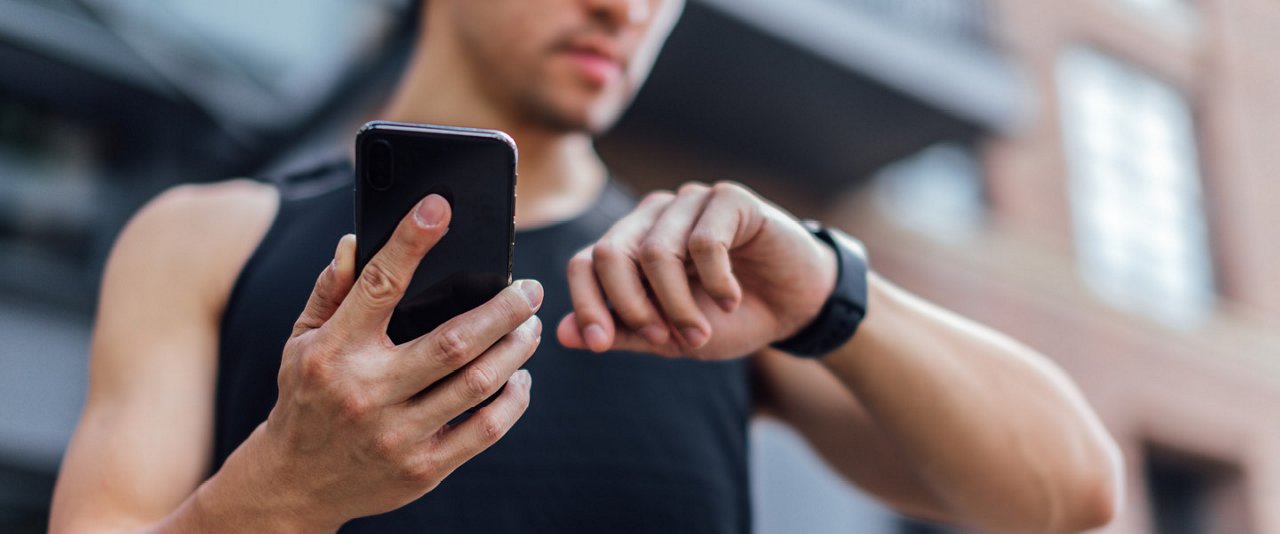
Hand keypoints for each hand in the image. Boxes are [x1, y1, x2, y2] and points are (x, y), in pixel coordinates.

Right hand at [242, 195, 541, 528]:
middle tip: (531, 289)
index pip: (379, 285)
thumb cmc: (306, 398)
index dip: (410, 242)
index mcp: (334, 352)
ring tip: (529, 327)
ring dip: (515, 349)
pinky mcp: (423, 469)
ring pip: (477, 383)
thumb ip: (331, 291)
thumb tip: (356, 241)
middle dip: (503, 309)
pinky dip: (513, 400)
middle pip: (454, 341)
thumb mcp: (301, 342)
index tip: (439, 207)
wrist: (294, 484)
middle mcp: (366, 392)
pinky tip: (519, 378)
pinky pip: (485, 430)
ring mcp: (397, 435)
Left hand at [557, 181, 835, 359]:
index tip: (600, 344)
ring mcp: (689, 202)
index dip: (586, 304)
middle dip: (631, 307)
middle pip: (610, 253)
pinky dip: (716, 282)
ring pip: (657, 251)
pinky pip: (703, 241)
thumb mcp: (672, 336)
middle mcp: (652, 217)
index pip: (584, 263)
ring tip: (702, 332)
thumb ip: (623, 332)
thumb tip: (563, 335)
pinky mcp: (728, 198)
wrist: (795, 306)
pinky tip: (732, 298)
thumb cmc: (730, 318)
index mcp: (630, 245)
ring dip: (678, 304)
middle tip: (664, 341)